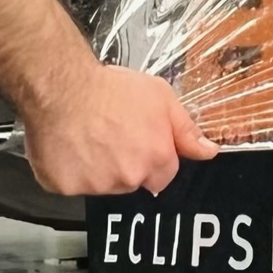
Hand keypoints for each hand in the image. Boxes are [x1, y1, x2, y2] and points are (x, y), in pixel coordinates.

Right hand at [21, 59, 217, 195]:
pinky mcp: (64, 186)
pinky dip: (68, 170)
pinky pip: (70, 184)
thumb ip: (186, 129)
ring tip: (86, 135)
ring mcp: (95, 185)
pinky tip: (67, 144)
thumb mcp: (161, 97)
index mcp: (156, 159)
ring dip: (96, 168)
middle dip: (125, 164)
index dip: (152, 157)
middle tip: (109, 134)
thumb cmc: (110, 88)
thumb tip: (208, 151)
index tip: (138, 141)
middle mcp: (128, 178)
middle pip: (132, 181)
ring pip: (101, 184)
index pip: (164, 176)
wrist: (63, 86)